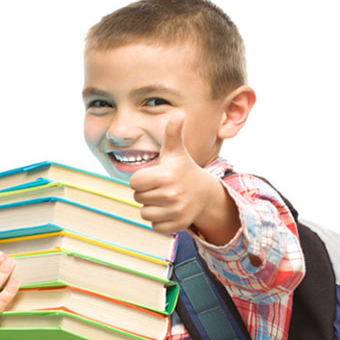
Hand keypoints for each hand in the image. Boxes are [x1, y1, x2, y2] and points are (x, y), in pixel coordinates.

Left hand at [129, 112, 216, 233]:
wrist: (205, 194)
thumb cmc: (183, 169)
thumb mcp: (176, 151)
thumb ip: (172, 133)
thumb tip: (178, 113)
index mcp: (166, 175)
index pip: (134, 182)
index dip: (141, 179)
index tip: (153, 176)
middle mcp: (172, 194)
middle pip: (138, 198)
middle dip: (146, 192)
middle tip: (161, 187)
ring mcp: (176, 211)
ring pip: (145, 213)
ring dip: (151, 207)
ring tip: (164, 199)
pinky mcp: (178, 225)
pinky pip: (155, 226)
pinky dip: (160, 220)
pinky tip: (169, 210)